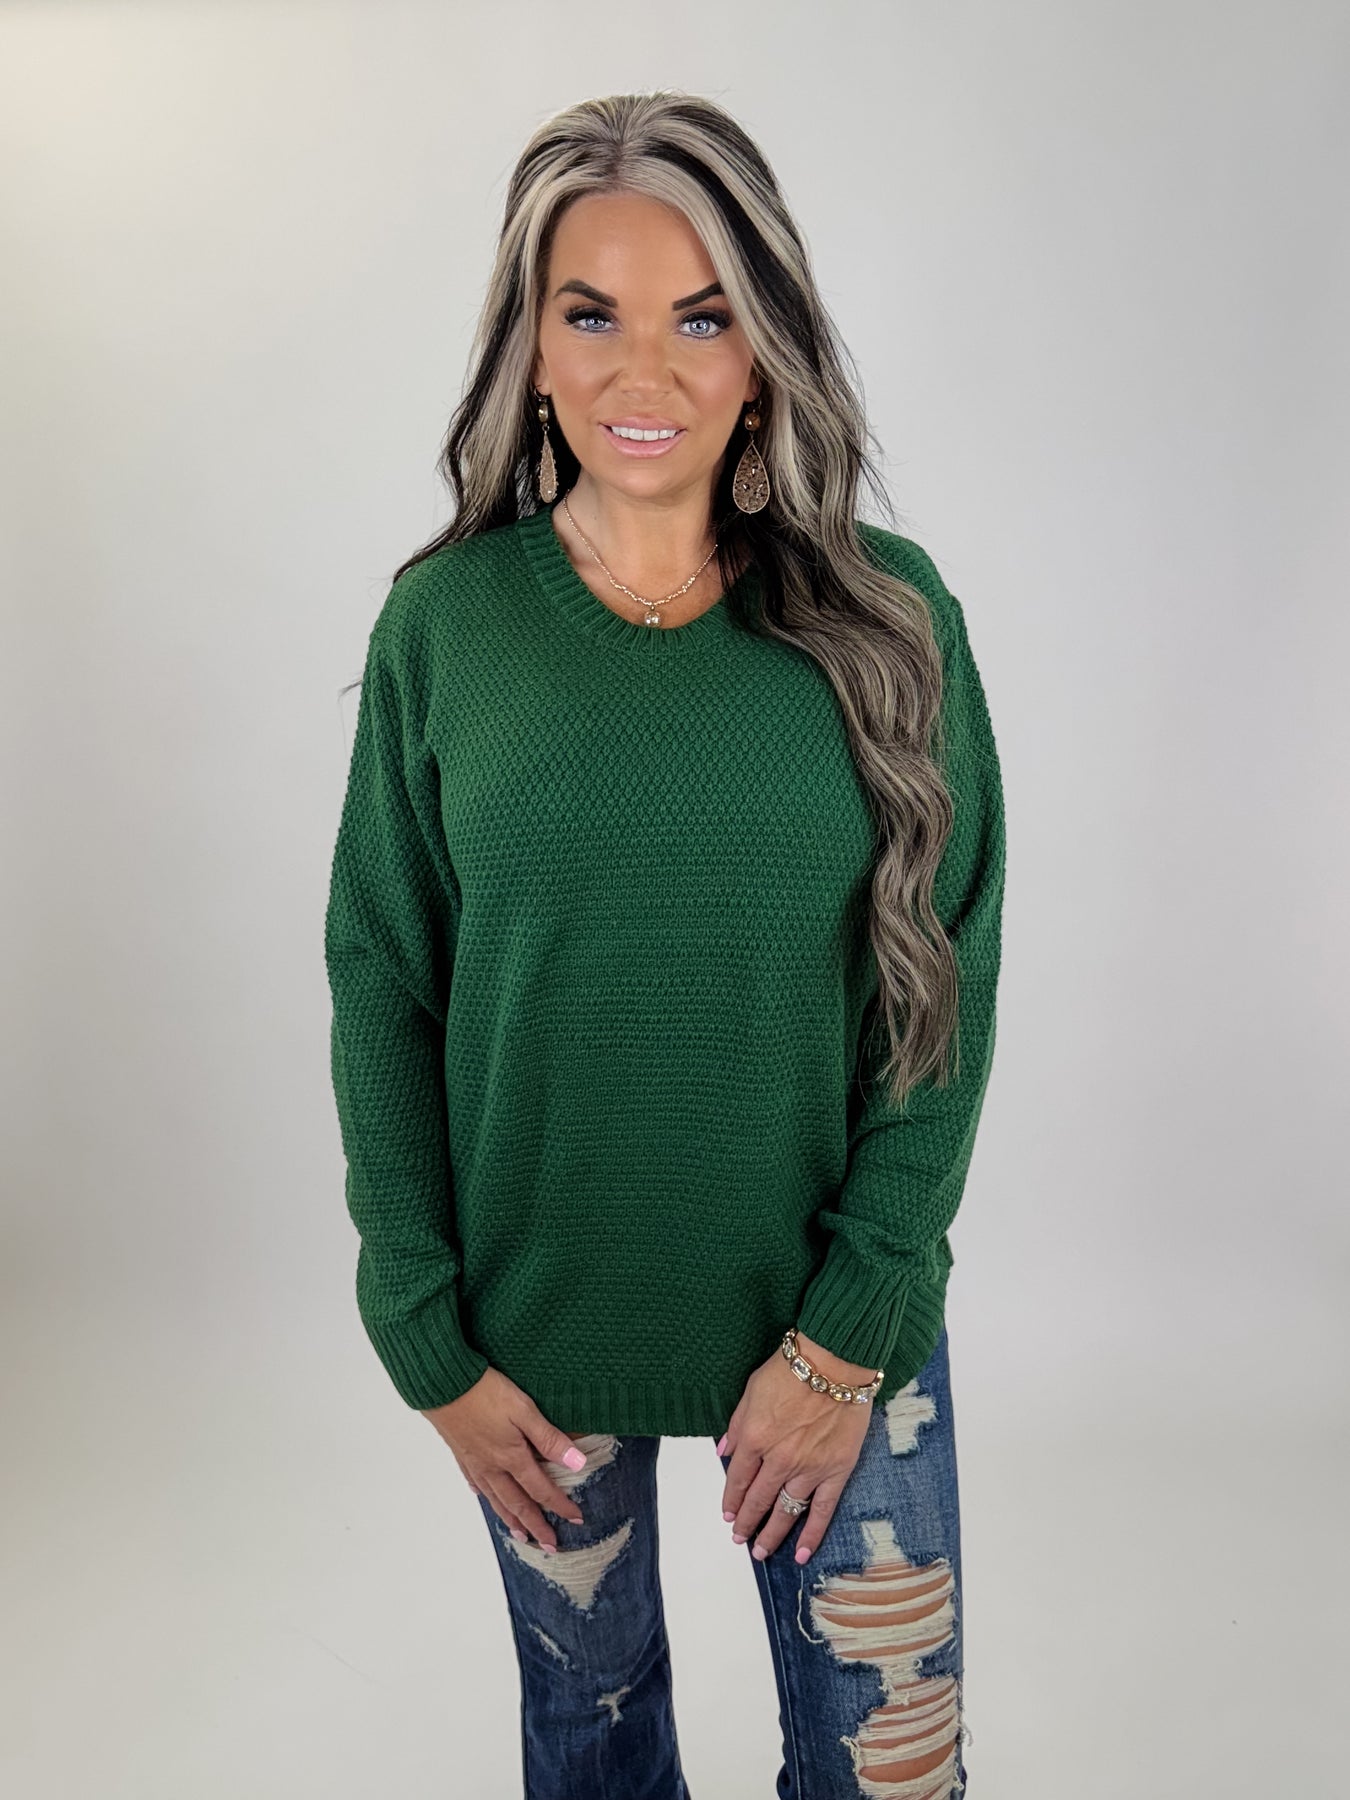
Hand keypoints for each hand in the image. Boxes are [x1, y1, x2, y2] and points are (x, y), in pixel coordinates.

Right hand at [421, 1366, 590, 1551]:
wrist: (443, 1384)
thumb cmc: (485, 1392)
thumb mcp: (524, 1410)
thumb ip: (549, 1438)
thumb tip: (577, 1463)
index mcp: (512, 1457)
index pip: (541, 1489)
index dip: (560, 1505)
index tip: (576, 1518)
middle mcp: (493, 1467)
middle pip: (518, 1503)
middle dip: (535, 1525)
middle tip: (549, 1545)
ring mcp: (474, 1462)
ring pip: (496, 1499)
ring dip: (510, 1519)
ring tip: (520, 1535)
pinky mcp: (460, 1452)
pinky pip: (475, 1482)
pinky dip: (485, 1495)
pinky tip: (485, 1496)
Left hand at [719, 1331, 876, 1564]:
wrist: (835, 1362)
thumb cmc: (792, 1369)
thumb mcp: (751, 1390)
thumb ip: (737, 1425)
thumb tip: (723, 1451)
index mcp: (754, 1439)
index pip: (736, 1479)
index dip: (730, 1500)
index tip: (728, 1515)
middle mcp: (779, 1460)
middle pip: (758, 1501)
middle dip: (746, 1523)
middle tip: (739, 1538)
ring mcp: (808, 1469)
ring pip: (785, 1511)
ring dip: (771, 1535)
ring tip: (761, 1551)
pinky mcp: (836, 1471)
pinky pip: (821, 1511)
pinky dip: (811, 1535)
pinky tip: (801, 1553)